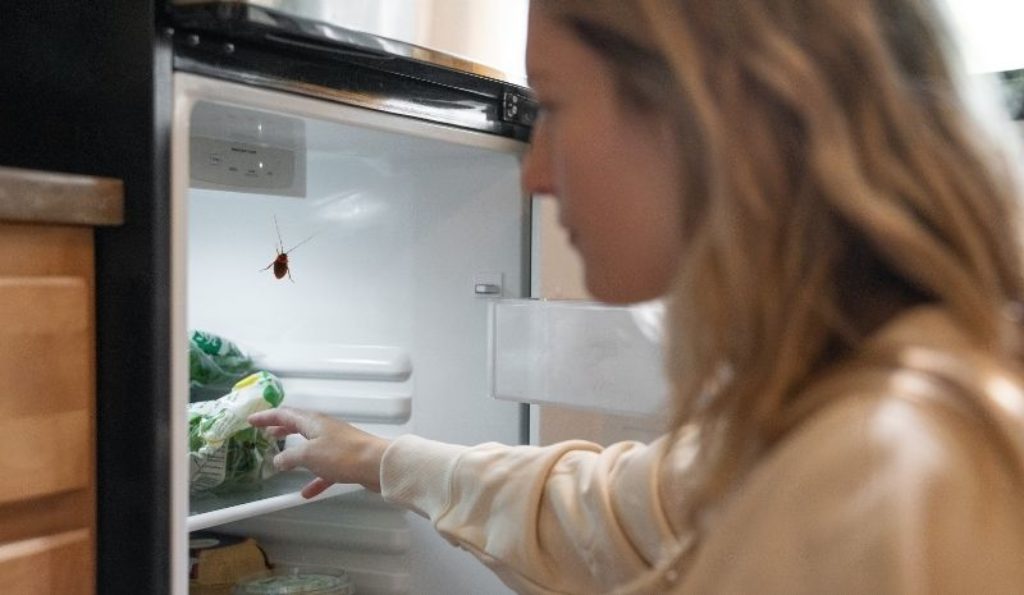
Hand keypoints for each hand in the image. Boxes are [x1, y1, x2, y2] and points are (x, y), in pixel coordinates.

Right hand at [247, 407, 389, 497]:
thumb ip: (289, 457)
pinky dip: (314, 478)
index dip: (266, 417)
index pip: (284, 414)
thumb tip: (276, 460)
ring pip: (310, 447)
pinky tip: (306, 493)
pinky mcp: (345, 460)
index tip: (251, 420)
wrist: (377, 465)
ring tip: (280, 461)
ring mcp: (335, 444)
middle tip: (265, 434)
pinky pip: (324, 469)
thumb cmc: (341, 455)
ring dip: (295, 453)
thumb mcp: (308, 455)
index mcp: (312, 421)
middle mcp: (323, 429)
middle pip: (298, 426)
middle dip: (281, 430)